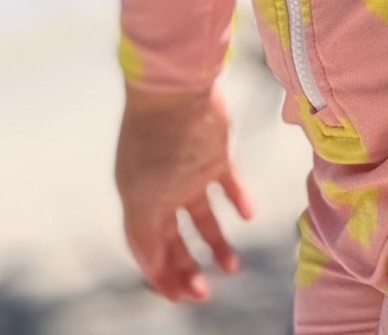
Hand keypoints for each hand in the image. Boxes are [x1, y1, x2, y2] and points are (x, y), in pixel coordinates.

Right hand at [115, 82, 255, 302]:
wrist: (177, 90)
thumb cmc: (156, 144)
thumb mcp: (143, 201)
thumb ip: (146, 237)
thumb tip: (154, 268)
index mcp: (139, 202)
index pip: (148, 248)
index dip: (162, 275)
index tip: (180, 298)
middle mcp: (162, 190)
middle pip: (174, 237)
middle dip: (187, 266)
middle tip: (205, 292)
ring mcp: (188, 171)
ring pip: (202, 216)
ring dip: (216, 242)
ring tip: (233, 267)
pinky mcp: (213, 153)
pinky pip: (227, 184)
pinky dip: (237, 200)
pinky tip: (248, 214)